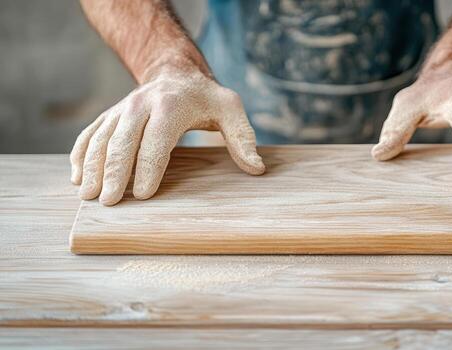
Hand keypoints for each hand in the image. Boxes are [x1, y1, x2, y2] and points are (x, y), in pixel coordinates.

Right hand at [70, 68, 264, 205]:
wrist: (175, 71)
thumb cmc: (206, 97)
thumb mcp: (231, 110)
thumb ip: (243, 138)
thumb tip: (256, 168)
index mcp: (171, 106)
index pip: (156, 141)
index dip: (148, 168)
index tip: (142, 195)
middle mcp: (141, 105)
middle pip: (122, 142)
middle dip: (114, 173)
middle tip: (109, 202)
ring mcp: (121, 110)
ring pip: (100, 139)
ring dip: (91, 167)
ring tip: (88, 196)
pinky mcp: (110, 116)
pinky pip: (89, 134)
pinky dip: (80, 154)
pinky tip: (76, 177)